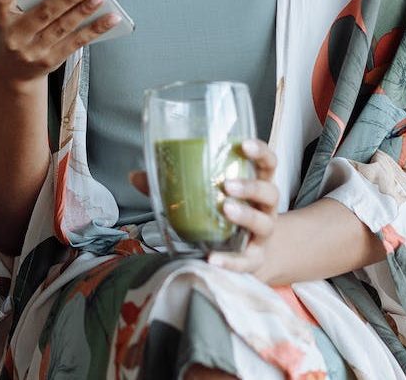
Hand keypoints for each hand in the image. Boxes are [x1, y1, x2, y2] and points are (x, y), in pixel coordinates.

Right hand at [0, 0, 121, 86]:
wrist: (11, 73)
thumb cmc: (13, 33)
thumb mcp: (8, 17)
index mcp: (1, 19)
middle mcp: (14, 36)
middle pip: (43, 13)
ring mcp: (33, 51)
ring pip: (63, 27)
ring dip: (84, 10)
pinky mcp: (51, 61)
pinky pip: (76, 42)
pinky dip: (96, 29)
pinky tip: (111, 18)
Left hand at [129, 138, 283, 282]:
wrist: (246, 254)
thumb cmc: (223, 216)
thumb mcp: (205, 197)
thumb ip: (172, 186)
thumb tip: (135, 175)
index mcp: (255, 185)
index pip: (268, 163)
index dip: (260, 152)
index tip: (243, 144)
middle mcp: (265, 208)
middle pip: (269, 192)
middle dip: (250, 186)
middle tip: (227, 185)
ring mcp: (262, 235)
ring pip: (263, 223)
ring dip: (246, 215)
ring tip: (225, 209)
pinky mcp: (254, 260)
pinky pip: (245, 261)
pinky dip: (229, 261)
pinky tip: (212, 259)